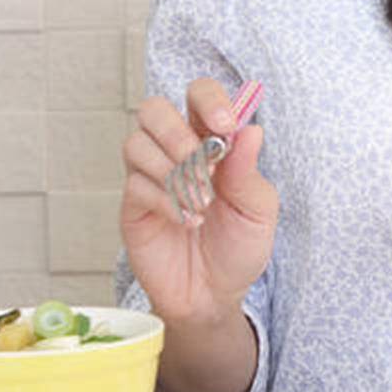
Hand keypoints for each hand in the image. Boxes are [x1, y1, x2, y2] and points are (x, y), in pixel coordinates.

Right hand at [119, 77, 277, 326]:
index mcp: (212, 140)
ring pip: (136, 144)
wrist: (215, 295)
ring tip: (201, 203)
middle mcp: (176, 151)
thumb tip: (251, 130)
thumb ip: (249, 171)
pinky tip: (186, 221)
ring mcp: (150, 176)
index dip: (208, 99)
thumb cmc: (240, 245)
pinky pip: (135, 185)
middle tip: (203, 163)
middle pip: (153, 109)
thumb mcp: (258, 209)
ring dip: (171, 170)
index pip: (199, 95)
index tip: (224, 124)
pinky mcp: (133, 206)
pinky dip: (164, 200)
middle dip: (175, 131)